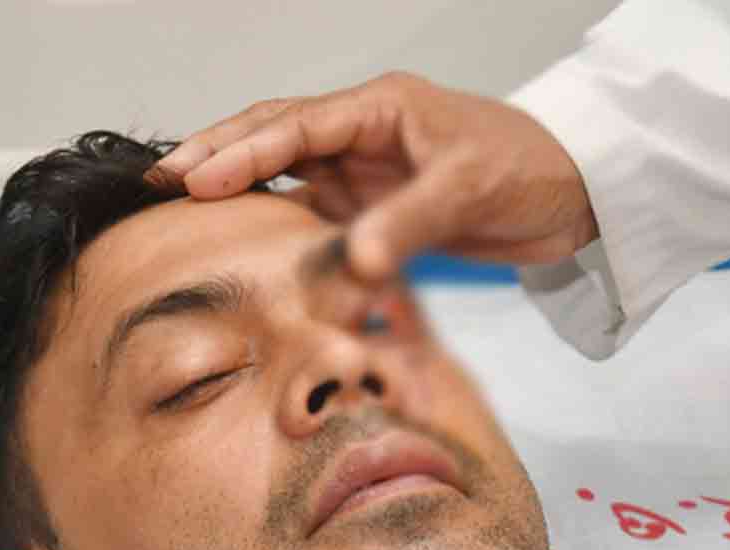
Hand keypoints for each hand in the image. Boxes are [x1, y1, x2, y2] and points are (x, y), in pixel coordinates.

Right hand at [153, 72, 598, 281]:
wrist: (573, 195)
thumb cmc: (529, 166)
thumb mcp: (469, 186)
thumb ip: (410, 221)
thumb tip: (354, 260)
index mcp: (378, 109)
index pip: (293, 125)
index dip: (240, 151)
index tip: (193, 180)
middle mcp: (361, 138)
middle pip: (272, 141)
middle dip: (216, 159)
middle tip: (156, 182)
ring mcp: (365, 177)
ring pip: (287, 183)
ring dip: (240, 198)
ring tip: (181, 219)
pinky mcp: (377, 213)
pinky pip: (316, 222)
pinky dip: (282, 236)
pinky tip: (248, 253)